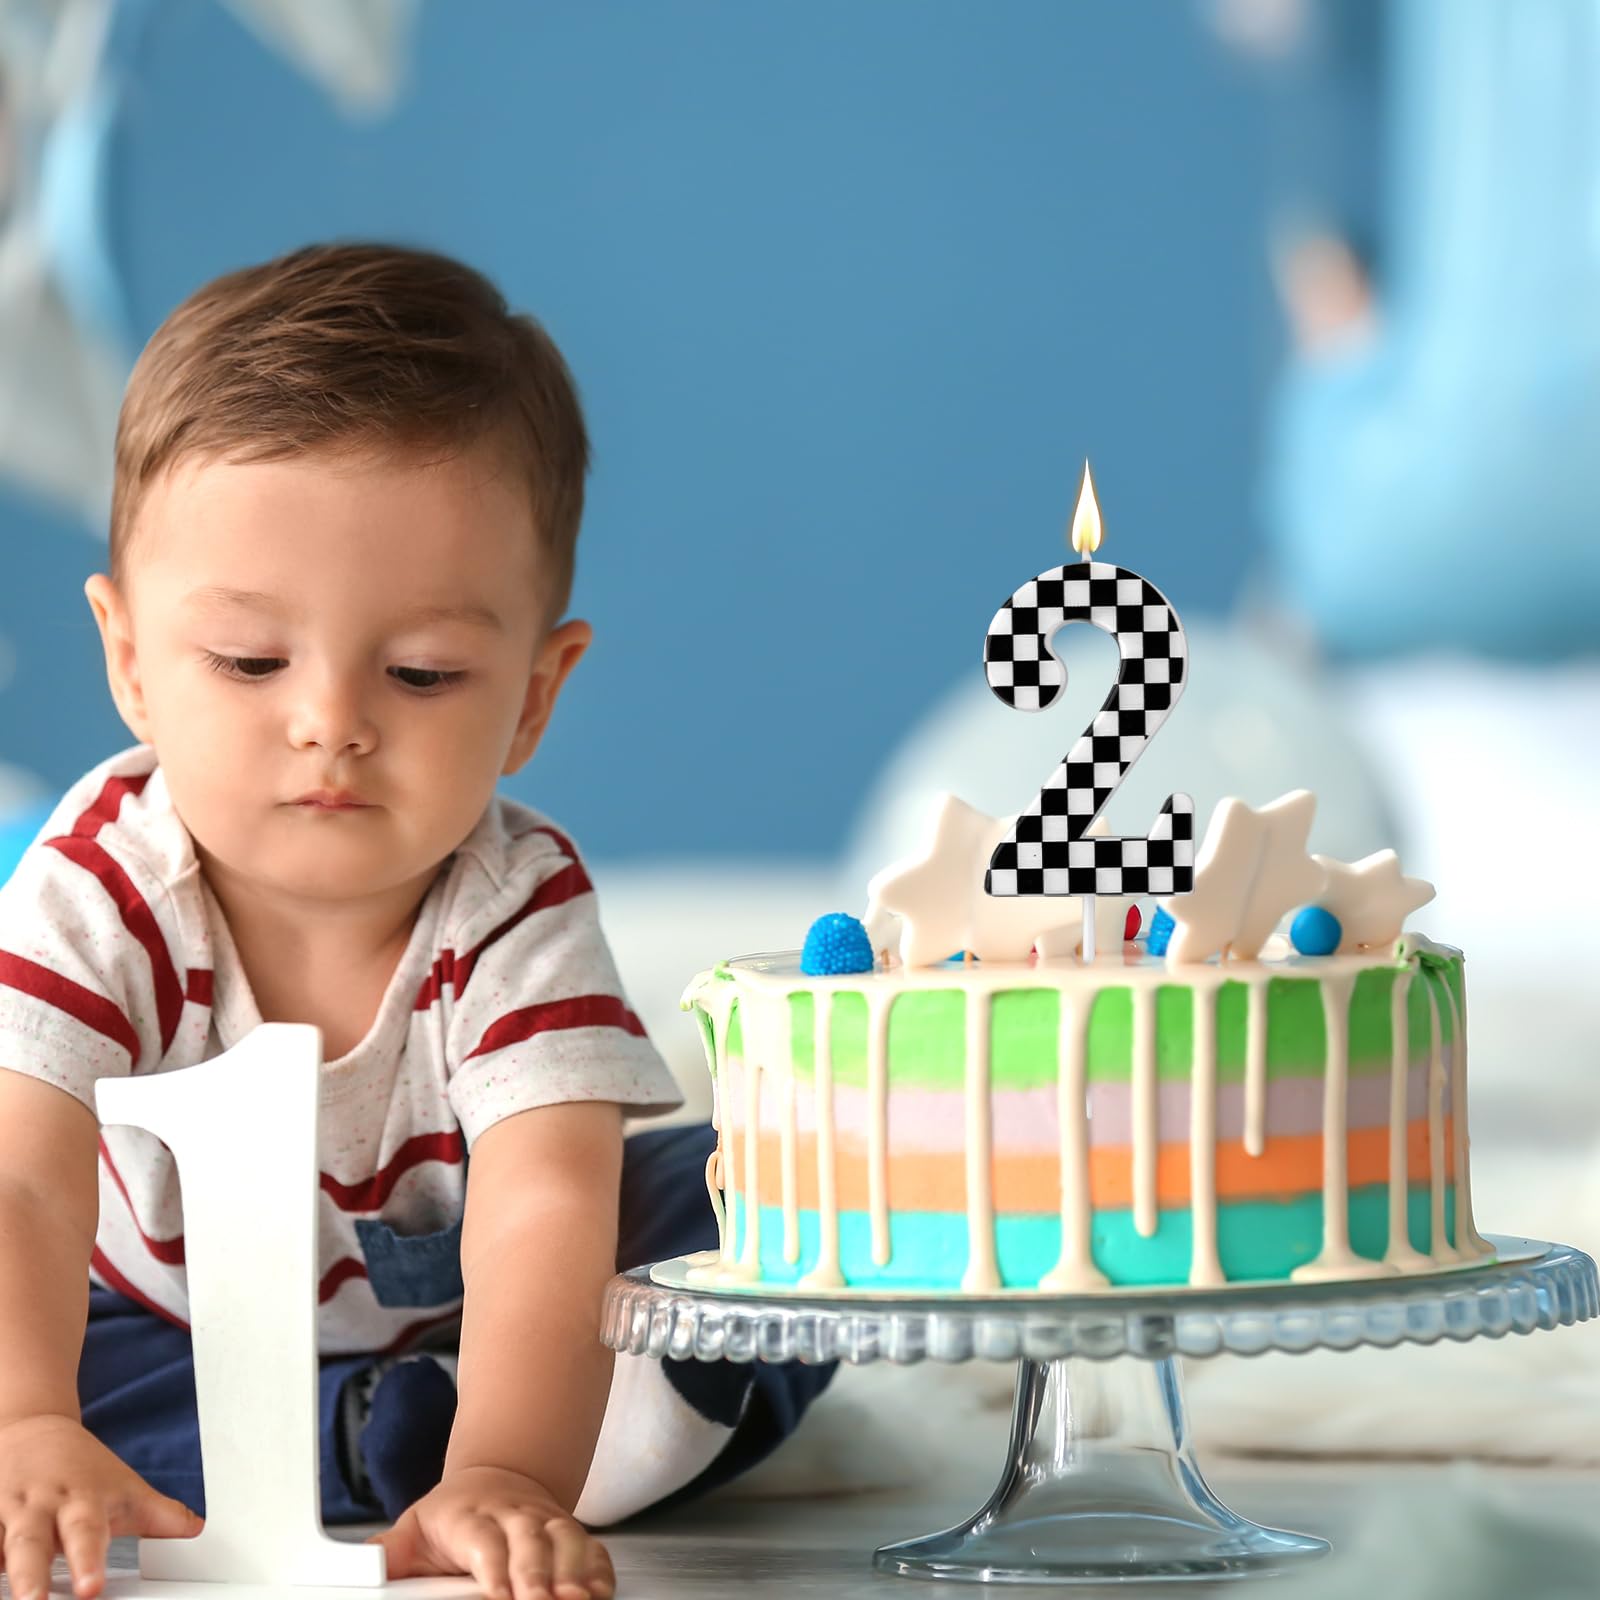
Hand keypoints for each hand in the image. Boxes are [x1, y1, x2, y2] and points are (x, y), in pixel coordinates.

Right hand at [0, 1414, 201, 1599]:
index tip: (92, 1589)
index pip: (86, 1533)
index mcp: (79, 1502)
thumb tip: (196, 1530)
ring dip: (1, 1572)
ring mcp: (2, 1513)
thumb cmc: (83, 1470)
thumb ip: (158, 1514)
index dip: (89, 1561)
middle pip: (31, 1544)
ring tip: (17, 1599)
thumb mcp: (123, 1488)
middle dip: (31, 1577)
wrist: (32, 1429)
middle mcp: (37, 1509)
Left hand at [368, 1465, 614, 1599]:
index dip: (494, 1569)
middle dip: (537, 1575)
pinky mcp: (573, 1535)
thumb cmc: (453, 1517)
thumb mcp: (414, 1530)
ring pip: (567, 1541)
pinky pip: (595, 1550)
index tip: (499, 1596)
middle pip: (530, 1541)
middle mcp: (515, 1517)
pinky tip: (599, 1594)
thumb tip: (360, 1569)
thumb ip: (388, 1554)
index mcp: (471, 1518)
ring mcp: (548, 1524)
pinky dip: (600, 1571)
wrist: (498, 1480)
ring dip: (574, 1572)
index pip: (483, 1541)